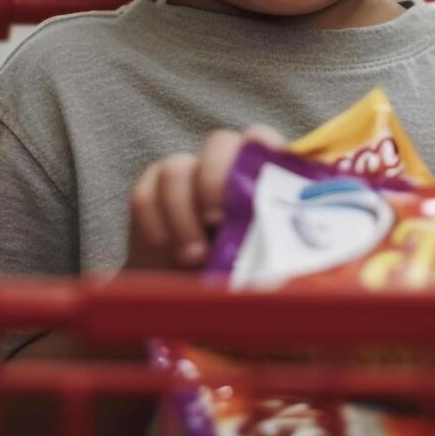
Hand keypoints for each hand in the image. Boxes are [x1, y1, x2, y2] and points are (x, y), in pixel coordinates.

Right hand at [126, 124, 285, 269]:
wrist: (181, 294)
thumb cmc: (235, 277)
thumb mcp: (262, 262)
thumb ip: (272, 243)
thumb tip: (289, 245)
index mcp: (257, 176)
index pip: (262, 141)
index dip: (265, 151)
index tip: (261, 188)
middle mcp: (220, 166)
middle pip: (219, 143)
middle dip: (215, 177)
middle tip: (218, 220)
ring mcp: (183, 175)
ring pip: (176, 169)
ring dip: (183, 215)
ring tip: (195, 256)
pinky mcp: (149, 192)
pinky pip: (145, 196)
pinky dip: (157, 228)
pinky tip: (169, 253)